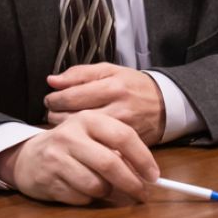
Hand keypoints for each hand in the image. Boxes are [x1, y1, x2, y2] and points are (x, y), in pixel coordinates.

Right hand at [0, 110, 159, 205]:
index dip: (143, 158)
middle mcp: (70, 135)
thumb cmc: (71, 147)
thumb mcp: (93, 136)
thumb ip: (118, 148)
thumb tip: (147, 174)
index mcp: (88, 119)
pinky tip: (82, 189)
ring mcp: (56, 158)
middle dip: (131, 183)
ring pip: (96, 184)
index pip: (124, 136)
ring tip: (105, 188)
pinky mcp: (47, 180)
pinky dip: (88, 198)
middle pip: (110, 163)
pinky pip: (80, 197)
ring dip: (107, 192)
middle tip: (142, 194)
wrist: (28, 156)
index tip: (154, 176)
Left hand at [45, 63, 165, 144]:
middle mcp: (117, 108)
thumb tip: (52, 81)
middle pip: (73, 117)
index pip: (70, 96)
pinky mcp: (125, 144)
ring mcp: (122, 129)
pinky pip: (96, 146)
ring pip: (82, 134)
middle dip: (56, 115)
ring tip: (66, 123)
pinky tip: (81, 135)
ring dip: (68, 130)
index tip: (51, 100)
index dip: (54, 99)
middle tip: (54, 112)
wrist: (166, 104)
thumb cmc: (134, 86)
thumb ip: (80, 74)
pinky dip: (84, 142)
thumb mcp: (110, 71)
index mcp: (112, 87)